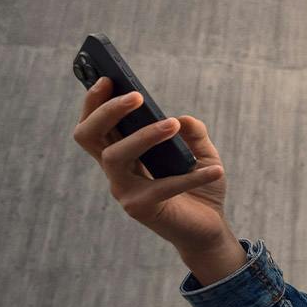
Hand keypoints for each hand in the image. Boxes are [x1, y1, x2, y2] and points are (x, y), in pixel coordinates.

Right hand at [72, 77, 230, 252]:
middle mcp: (116, 171)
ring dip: (144, 136)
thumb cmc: (200, 188)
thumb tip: (183, 119)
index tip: (107, 77)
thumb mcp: (203, 154)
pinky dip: (192, 176)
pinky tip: (217, 170)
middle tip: (136, 96)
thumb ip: (194, 133)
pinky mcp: (142, 209)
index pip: (95, 125)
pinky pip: (164, 186)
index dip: (95, 102)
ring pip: (116, 157)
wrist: (209, 229)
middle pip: (89, 136)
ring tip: (173, 124)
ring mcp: (124, 191)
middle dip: (107, 111)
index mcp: (124, 154)